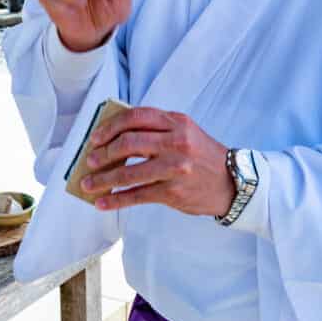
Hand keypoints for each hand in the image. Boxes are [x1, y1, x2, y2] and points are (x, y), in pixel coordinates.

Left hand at [78, 106, 235, 215]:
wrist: (232, 183)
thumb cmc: (202, 156)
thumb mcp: (185, 132)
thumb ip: (157, 129)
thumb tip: (115, 136)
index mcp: (177, 122)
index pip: (137, 117)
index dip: (111, 126)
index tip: (96, 138)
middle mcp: (176, 142)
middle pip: (129, 143)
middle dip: (104, 153)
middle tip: (90, 161)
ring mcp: (175, 168)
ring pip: (129, 172)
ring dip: (103, 180)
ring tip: (89, 184)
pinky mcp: (173, 192)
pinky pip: (137, 195)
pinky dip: (116, 200)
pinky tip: (102, 203)